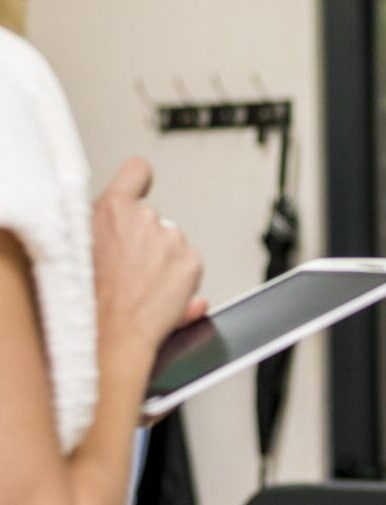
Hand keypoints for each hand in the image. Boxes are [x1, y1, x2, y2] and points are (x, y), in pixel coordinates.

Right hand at [92, 157, 203, 352]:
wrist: (108, 333)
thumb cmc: (86, 297)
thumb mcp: (76, 247)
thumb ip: (103, 225)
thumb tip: (123, 213)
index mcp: (111, 208)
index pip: (136, 172)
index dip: (139, 180)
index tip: (140, 184)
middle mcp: (145, 217)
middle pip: (152, 221)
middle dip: (145, 241)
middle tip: (128, 271)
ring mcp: (171, 239)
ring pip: (171, 246)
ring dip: (163, 262)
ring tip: (140, 289)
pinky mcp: (191, 261)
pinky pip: (188, 266)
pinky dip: (181, 280)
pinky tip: (159, 296)